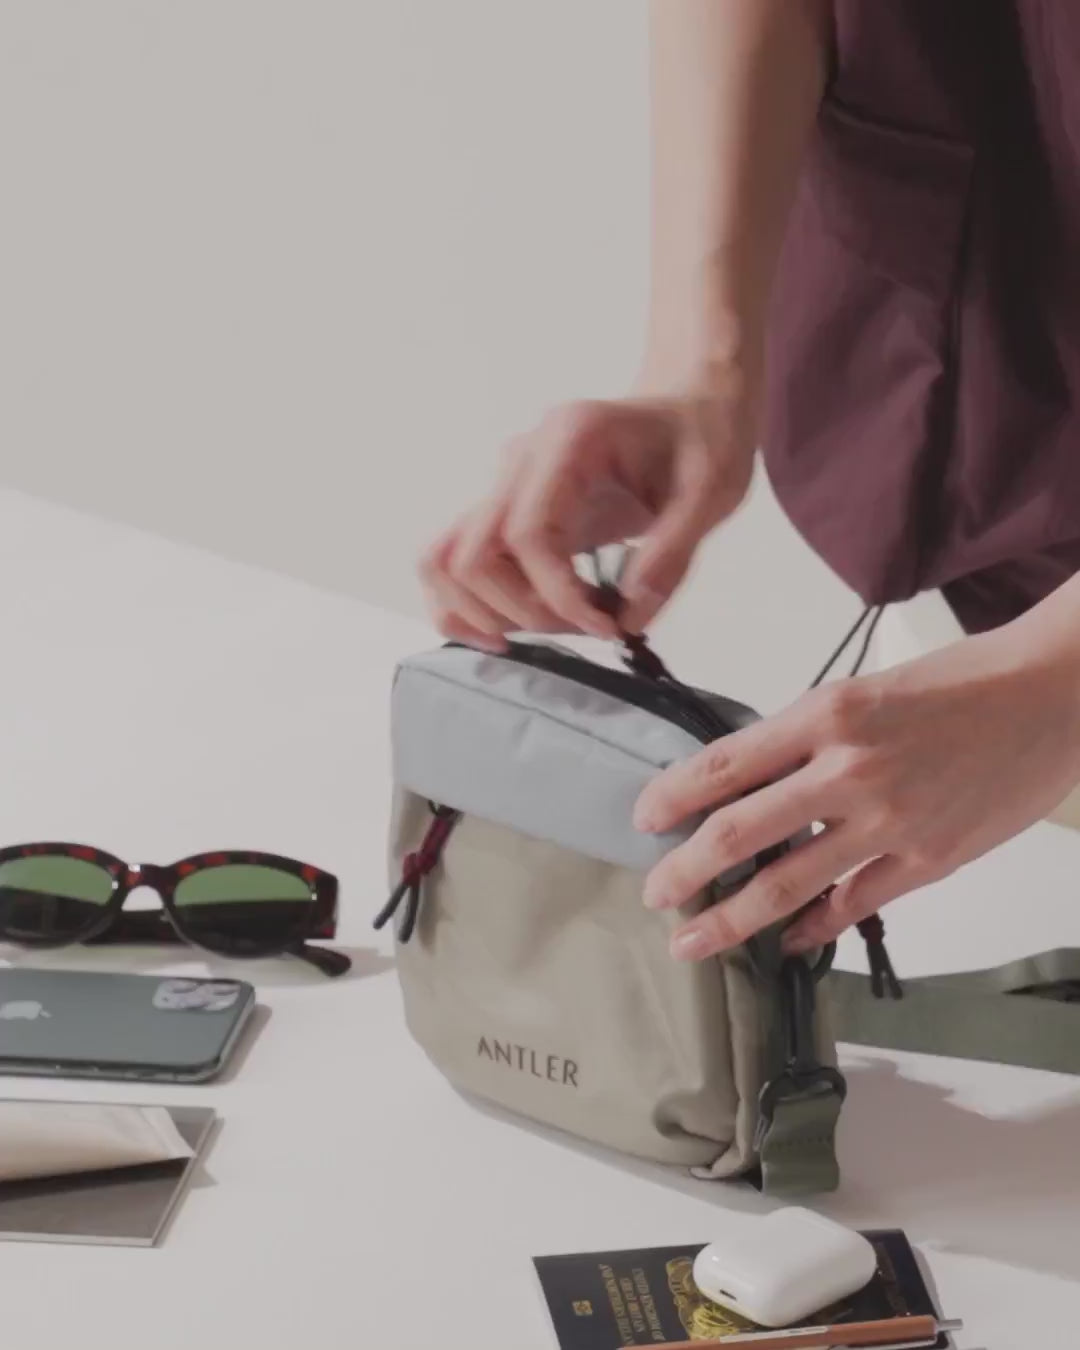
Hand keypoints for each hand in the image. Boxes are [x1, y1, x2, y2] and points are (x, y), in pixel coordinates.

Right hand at [420, 379, 756, 647]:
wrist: (687, 412)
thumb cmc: (702, 442)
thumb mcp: (712, 493)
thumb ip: (671, 555)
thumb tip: (627, 619)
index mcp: (568, 440)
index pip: (528, 534)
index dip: (558, 595)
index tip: (606, 625)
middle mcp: (520, 459)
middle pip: (473, 553)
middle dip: (525, 611)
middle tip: (590, 626)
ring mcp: (503, 484)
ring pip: (448, 560)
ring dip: (490, 613)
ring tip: (556, 627)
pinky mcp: (504, 511)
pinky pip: (450, 560)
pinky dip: (463, 606)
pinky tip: (506, 634)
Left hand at [633, 620, 1079, 959]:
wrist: (1050, 694)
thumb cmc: (958, 683)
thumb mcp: (863, 691)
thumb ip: (805, 740)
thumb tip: (749, 786)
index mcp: (824, 715)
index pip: (723, 763)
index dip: (671, 796)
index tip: (643, 820)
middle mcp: (847, 769)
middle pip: (737, 833)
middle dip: (684, 871)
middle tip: (654, 894)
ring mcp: (889, 822)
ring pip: (786, 885)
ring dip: (731, 920)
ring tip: (693, 941)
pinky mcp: (929, 860)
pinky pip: (853, 906)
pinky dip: (812, 928)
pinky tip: (787, 941)